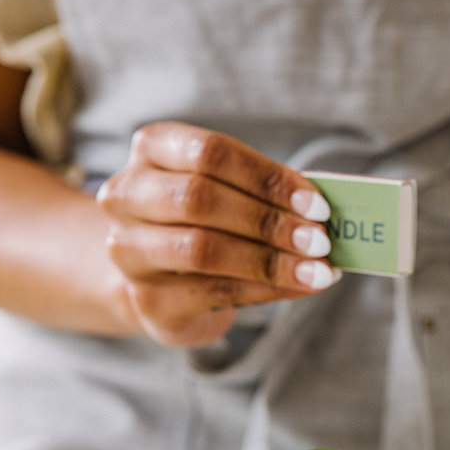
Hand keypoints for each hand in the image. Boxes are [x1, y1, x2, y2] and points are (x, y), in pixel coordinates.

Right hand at [96, 122, 339, 345]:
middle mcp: (127, 195)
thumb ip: (267, 192)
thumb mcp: (231, 191)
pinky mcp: (146, 300)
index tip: (316, 203)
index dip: (266, 177)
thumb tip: (322, 210)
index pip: (210, 153)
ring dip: (271, 260)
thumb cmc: (208, 220)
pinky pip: (212, 292)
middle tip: (321, 239)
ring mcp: (128, 250)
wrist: (162, 277)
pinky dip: (266, 289)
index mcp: (152, 149)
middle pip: (200, 199)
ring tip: (318, 270)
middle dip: (269, 221)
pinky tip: (301, 287)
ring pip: (202, 249)